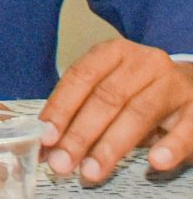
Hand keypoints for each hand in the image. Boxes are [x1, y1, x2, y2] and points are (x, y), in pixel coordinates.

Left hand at [42, 39, 192, 182]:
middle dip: (80, 134)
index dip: (61, 108)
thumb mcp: (112, 88)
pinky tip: (155, 162)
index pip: (81, 77)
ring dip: (112, 146)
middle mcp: (145, 63)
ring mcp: (175, 84)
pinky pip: (186, 129)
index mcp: (115, 53)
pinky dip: (170, 146)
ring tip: (93, 171)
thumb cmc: (141, 90)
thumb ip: (82, 110)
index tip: (45, 137)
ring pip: (139, 114)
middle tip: (61, 162)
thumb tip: (48, 144)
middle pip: (107, 98)